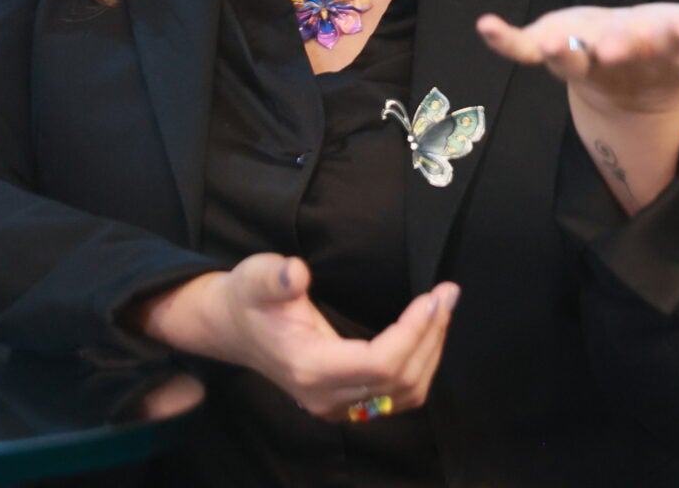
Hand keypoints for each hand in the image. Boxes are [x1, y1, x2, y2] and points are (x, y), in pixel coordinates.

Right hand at [140, 253, 457, 422]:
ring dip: (431, 353)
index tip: (434, 295)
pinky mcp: (344, 402)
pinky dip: (419, 367)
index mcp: (309, 367)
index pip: (381, 363)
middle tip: (447, 293)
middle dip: (432, 335)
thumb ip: (275, 276)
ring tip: (441, 310)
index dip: (415, 331)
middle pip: (400, 380)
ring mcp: (335, 404)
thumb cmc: (248, 298)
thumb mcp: (256, 276)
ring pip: (404, 394)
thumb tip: (296, 273)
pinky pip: (395, 396)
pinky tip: (425, 333)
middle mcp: (325, 395)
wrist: (231, 327)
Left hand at [475, 0, 678, 113]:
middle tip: (617, 43)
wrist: (628, 87)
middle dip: (619, 50)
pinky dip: (502, 40)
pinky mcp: (549, 46)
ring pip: (569, 59)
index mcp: (665, 52)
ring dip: (560, 53)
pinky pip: (520, 47)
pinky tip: (483, 26)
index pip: (673, 47)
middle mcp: (622, 59)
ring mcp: (582, 57)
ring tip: (550, 46)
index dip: (674, 39)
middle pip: (620, 56)